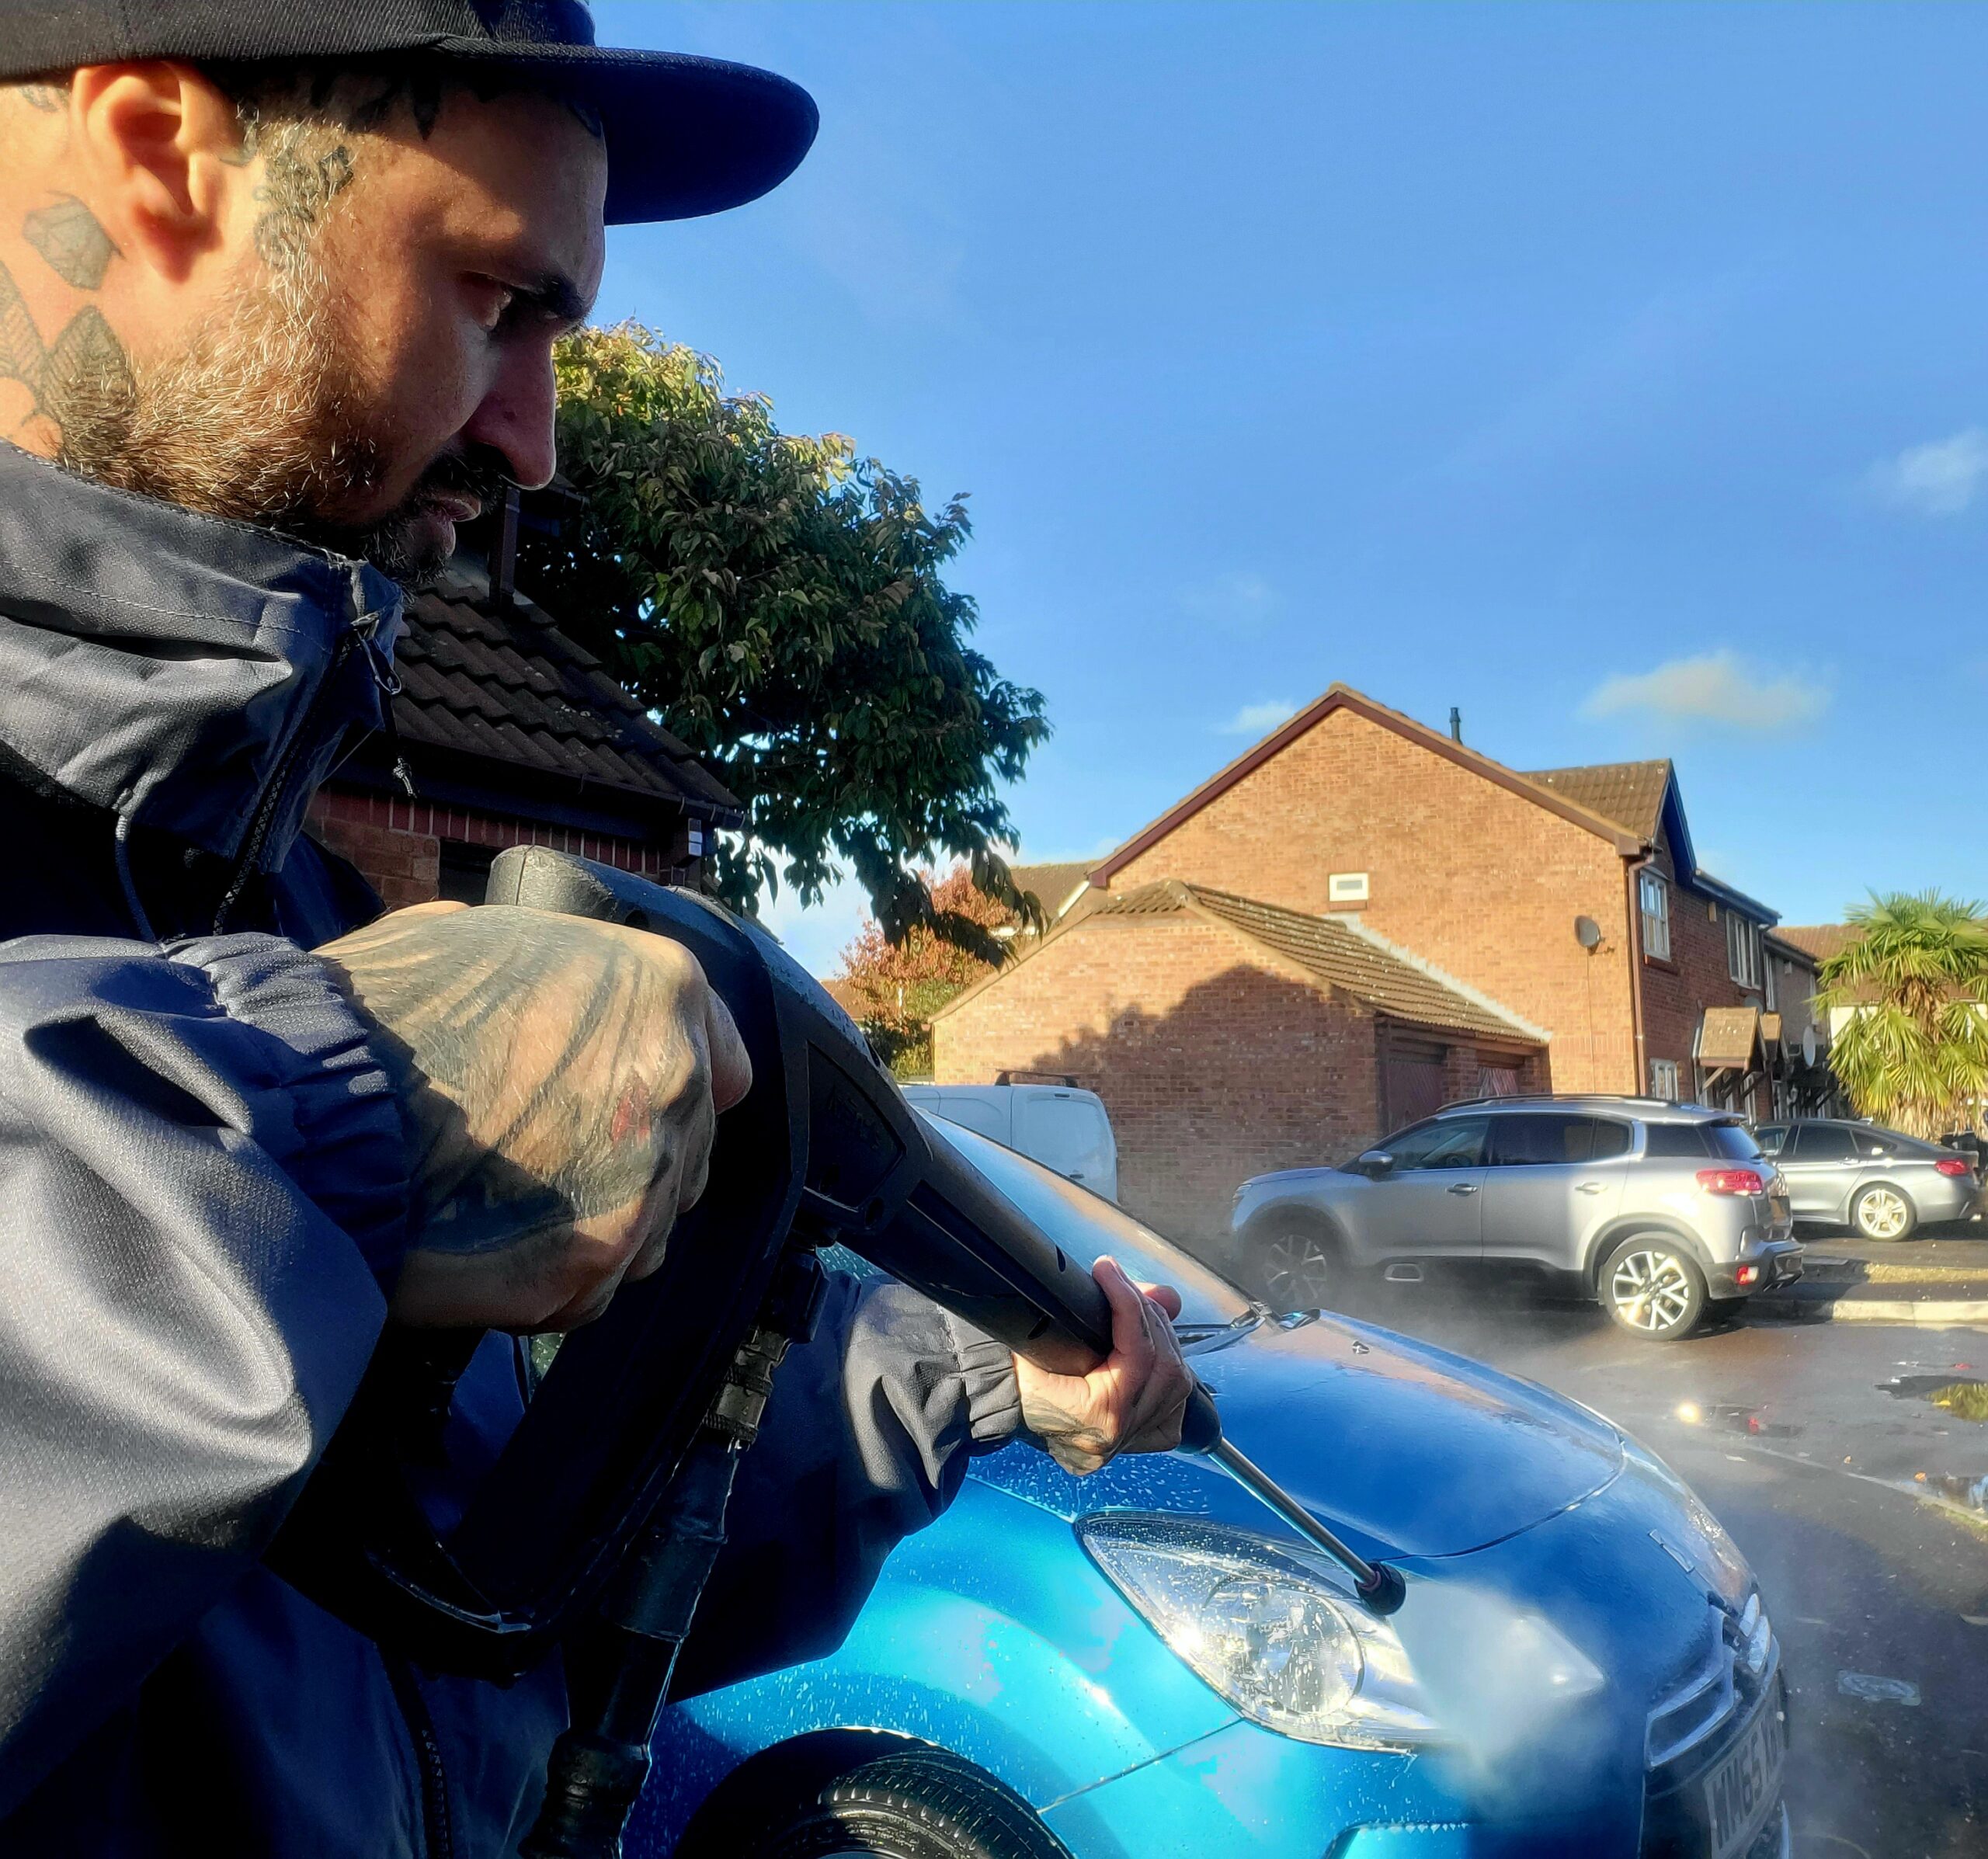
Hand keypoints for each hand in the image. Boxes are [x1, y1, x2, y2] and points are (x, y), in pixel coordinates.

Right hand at [315, 902, 751, 1332]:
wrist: (292, 1109)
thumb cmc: (372, 1016)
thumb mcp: (481, 939)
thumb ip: (568, 974)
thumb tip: (587, 998)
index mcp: (660, 986)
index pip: (723, 1060)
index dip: (674, 1084)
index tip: (628, 1104)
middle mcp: (673, 1075)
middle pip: (685, 1150)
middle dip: (624, 1161)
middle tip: (536, 1164)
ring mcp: (641, 1173)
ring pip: (649, 1227)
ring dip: (592, 1229)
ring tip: (501, 1212)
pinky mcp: (592, 1260)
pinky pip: (596, 1289)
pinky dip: (552, 1286)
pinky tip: (485, 1255)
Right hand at [1013, 1256, 1191, 1474]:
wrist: (993, 1406)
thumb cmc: (1010, 1373)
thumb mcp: (1039, 1342)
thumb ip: (1093, 1314)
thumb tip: (1165, 1296)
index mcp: (1098, 1416)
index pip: (1138, 1354)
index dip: (1127, 1302)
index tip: (1106, 1269)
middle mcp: (1121, 1436)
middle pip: (1165, 1366)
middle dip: (1149, 1317)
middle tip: (1122, 1287)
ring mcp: (1132, 1442)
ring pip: (1177, 1385)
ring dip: (1163, 1341)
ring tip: (1137, 1313)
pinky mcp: (1137, 1444)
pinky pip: (1173, 1411)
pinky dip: (1170, 1377)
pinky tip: (1152, 1354)